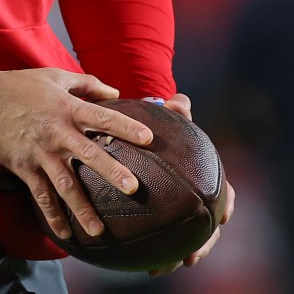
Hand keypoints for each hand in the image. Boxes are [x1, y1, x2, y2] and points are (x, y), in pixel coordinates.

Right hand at [0, 68, 153, 241]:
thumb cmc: (21, 85)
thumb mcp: (54, 76)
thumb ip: (87, 83)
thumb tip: (115, 92)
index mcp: (67, 107)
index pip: (102, 117)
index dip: (126, 127)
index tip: (148, 139)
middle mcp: (57, 131)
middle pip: (89, 153)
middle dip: (112, 172)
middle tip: (134, 188)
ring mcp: (40, 152)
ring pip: (65, 183)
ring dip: (83, 208)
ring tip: (100, 231)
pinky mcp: (24, 167)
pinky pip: (41, 195)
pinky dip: (53, 215)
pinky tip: (67, 234)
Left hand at [148, 93, 235, 276]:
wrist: (147, 138)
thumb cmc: (165, 127)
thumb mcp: (171, 116)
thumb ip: (177, 109)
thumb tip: (176, 103)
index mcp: (208, 178)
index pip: (226, 194)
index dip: (227, 206)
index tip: (224, 217)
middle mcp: (199, 200)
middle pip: (208, 228)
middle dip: (203, 246)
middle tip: (192, 256)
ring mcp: (181, 213)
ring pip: (186, 243)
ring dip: (176, 258)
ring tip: (163, 267)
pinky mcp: (161, 221)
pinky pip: (161, 242)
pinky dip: (156, 255)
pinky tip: (143, 265)